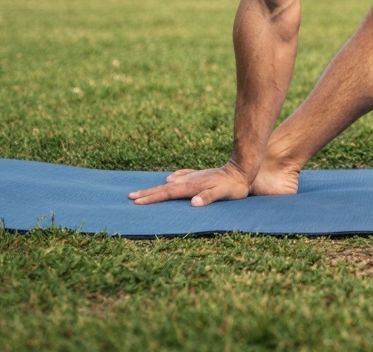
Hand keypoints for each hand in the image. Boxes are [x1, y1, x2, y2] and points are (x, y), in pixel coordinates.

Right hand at [128, 160, 250, 206]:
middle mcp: (190, 181)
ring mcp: (195, 177)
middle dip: (148, 193)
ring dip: (157, 187)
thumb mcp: (224, 193)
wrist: (242, 168)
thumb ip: (209, 197)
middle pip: (164, 188)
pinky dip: (173, 180)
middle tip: (129, 196)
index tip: (136, 201)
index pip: (168, 193)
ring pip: (171, 183)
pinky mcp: (201, 175)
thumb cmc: (234, 186)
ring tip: (144, 190)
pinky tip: (170, 179)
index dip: (152, 197)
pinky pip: (182, 177)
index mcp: (192, 186)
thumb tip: (194, 203)